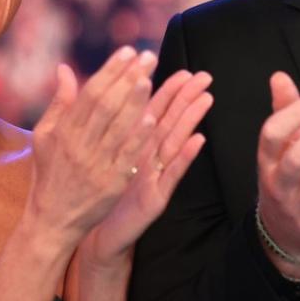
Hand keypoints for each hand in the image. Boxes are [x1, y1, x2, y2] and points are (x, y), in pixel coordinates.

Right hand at [25, 48, 159, 248]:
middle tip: (147, 57)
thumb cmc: (50, 173)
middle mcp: (78, 145)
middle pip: (106, 105)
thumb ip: (59, 102)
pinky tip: (151, 119)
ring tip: (149, 78)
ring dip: (134, 102)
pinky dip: (138, 138)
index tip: (128, 51)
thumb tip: (64, 68)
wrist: (52, 220)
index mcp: (64, 131)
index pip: (89, 93)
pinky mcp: (110, 185)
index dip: (110, 70)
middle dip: (127, 78)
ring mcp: (95, 165)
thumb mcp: (45, 136)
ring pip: (116, 128)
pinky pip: (126, 157)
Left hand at [80, 69, 212, 265]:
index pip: (154, 111)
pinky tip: (198, 140)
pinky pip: (172, 174)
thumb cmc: (98, 190)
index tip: (183, 70)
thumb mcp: (101, 153)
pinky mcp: (156, 197)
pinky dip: (186, 157)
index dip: (168, 90)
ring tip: (206, 99)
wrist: (93, 230)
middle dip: (187, 98)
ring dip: (192, 120)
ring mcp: (155, 176)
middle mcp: (148, 156)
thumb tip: (106, 92)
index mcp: (134, 143)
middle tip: (204, 76)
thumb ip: (105, 123)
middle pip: (170, 122)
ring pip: (175, 142)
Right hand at [256, 72, 299, 278]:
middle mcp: (278, 184)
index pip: (272, 133)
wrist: (285, 234)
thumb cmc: (287, 179)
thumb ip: (284, 111)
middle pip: (296, 160)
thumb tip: (279, 76)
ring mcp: (296, 209)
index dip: (295, 114)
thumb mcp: (281, 148)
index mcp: (267, 160)